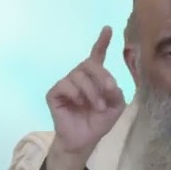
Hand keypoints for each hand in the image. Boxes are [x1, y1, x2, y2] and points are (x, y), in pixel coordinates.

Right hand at [43, 26, 125, 169]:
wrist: (83, 140)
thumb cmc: (98, 122)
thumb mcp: (115, 107)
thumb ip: (116, 92)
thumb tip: (109, 84)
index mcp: (94, 78)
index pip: (96, 55)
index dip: (102, 42)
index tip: (108, 29)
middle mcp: (79, 77)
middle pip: (89, 64)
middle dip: (102, 76)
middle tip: (110, 90)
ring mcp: (65, 84)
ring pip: (78, 76)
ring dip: (91, 91)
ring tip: (96, 106)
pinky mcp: (54, 93)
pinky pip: (64, 85)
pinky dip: (75, 94)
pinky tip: (79, 103)